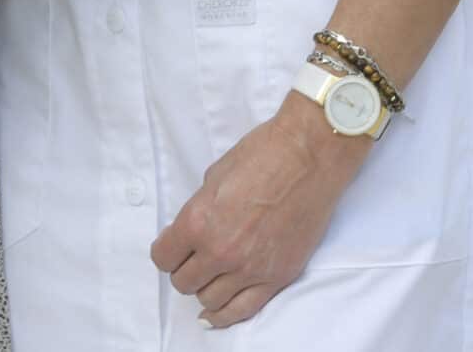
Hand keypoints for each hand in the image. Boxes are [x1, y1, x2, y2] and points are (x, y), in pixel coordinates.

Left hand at [151, 96, 364, 328]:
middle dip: (184, 270)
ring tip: (211, 276)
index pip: (163, 258)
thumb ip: (199, 210)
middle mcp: (220, 251)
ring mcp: (250, 268)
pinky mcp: (277, 277)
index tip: (171, 248)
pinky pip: (242, 311)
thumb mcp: (214, 176)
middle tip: (193, 259)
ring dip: (205, 289)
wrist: (309, 157)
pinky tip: (216, 314)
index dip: (165, 252)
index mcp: (198, 222)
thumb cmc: (263, 155)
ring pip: (209, 300)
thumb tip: (194, 231)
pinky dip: (224, 316)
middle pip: (184, 282)